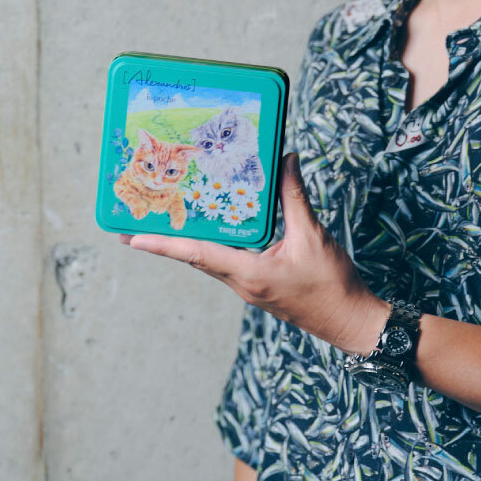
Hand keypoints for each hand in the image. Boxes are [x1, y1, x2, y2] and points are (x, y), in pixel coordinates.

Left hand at [121, 152, 390, 354]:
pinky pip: (227, 263)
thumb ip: (295, 197)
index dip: (163, 244)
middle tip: (138, 222)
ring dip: (188, 243)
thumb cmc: (331, 283)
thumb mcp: (313, 236)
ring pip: (209, 261)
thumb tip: (286, 160)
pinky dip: (214, 245)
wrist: (349, 320)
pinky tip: (216, 230)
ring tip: (167, 222)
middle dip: (166, 241)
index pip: (197, 254)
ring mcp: (248, 287)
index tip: (132, 238)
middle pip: (196, 257)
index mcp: (248, 273)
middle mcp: (241, 282)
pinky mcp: (258, 286)